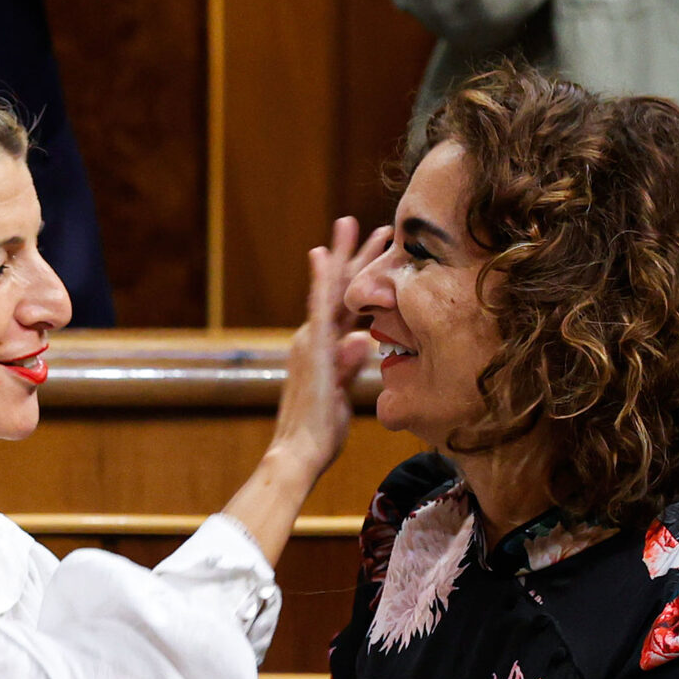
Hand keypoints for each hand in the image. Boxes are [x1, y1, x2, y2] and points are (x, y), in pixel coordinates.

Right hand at [270, 217, 391, 479]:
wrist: (298, 454)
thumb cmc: (320, 435)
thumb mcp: (342, 395)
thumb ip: (350, 366)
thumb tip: (363, 342)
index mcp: (323, 351)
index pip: (347, 308)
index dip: (363, 279)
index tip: (381, 254)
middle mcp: (313, 340)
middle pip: (339, 289)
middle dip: (356, 255)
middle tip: (375, 226)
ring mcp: (311, 342)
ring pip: (330, 290)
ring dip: (342, 256)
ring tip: (352, 224)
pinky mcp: (312, 350)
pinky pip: (319, 309)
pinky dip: (322, 281)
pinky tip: (324, 255)